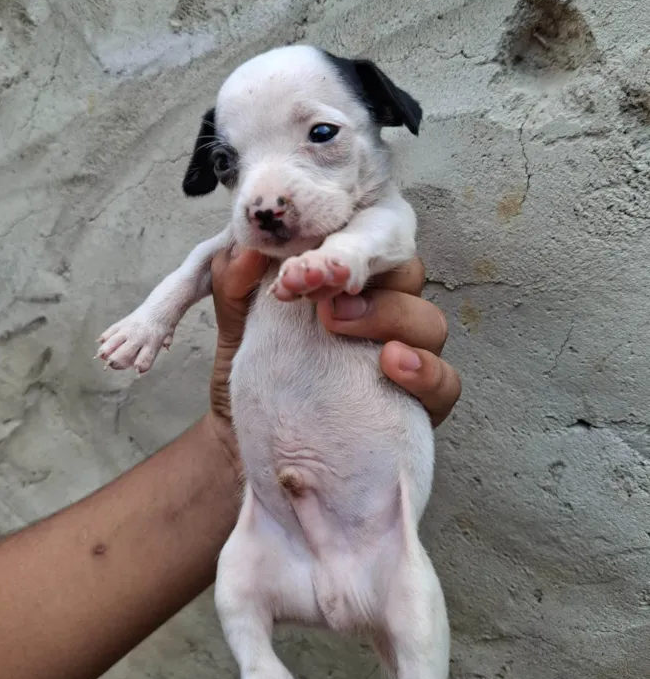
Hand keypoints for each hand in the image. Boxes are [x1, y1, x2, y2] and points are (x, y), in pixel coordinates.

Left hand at [205, 248, 460, 466]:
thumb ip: (235, 280)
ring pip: (429, 320)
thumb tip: (248, 246)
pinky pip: (445, 380)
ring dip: (393, 316)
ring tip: (343, 328)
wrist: (245, 440)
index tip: (309, 257)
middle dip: (369, 276)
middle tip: (322, 296)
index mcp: (350, 281)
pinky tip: (392, 365)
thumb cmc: (255, 370)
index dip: (349, 239)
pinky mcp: (419, 402)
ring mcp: (407, 355)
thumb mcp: (234, 322)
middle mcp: (385, 311)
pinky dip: (426, 370)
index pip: (370, 238)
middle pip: (407, 272)